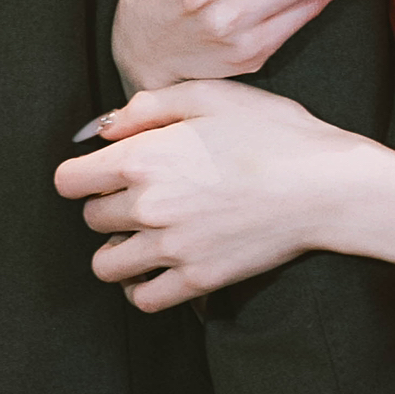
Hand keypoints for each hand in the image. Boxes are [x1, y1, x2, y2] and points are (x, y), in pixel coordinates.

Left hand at [54, 81, 379, 308]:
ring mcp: (171, 248)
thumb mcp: (211, 95)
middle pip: (91, 218)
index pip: (69, 180)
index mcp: (143, 158)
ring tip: (143, 236)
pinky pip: (143, 298)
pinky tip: (158, 267)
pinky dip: (142, 286)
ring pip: (106, 264)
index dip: (81, 173)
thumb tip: (105, 127)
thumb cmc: (273, 132)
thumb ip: (149, 106)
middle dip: (108, 205)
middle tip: (139, 195)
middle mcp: (147, 207)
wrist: (325, 186)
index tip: (100, 171)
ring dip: (117, 250)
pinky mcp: (197, 279)